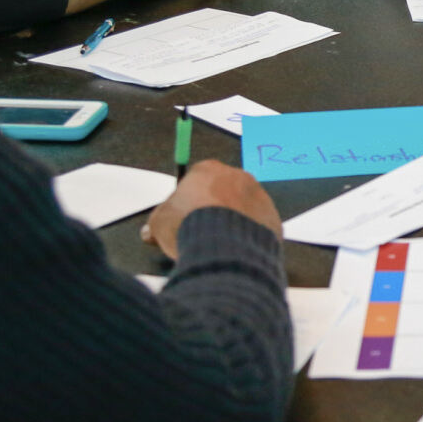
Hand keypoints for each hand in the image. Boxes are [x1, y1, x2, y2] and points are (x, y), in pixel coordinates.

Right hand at [141, 160, 282, 259]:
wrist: (223, 246)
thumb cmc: (187, 226)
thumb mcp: (158, 223)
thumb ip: (156, 222)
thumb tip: (150, 232)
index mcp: (208, 169)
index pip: (196, 180)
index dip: (187, 202)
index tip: (181, 220)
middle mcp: (238, 176)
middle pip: (222, 192)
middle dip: (212, 210)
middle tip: (198, 233)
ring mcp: (259, 196)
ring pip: (242, 209)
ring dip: (232, 223)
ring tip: (217, 246)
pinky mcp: (272, 218)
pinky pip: (257, 227)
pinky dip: (248, 238)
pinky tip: (235, 252)